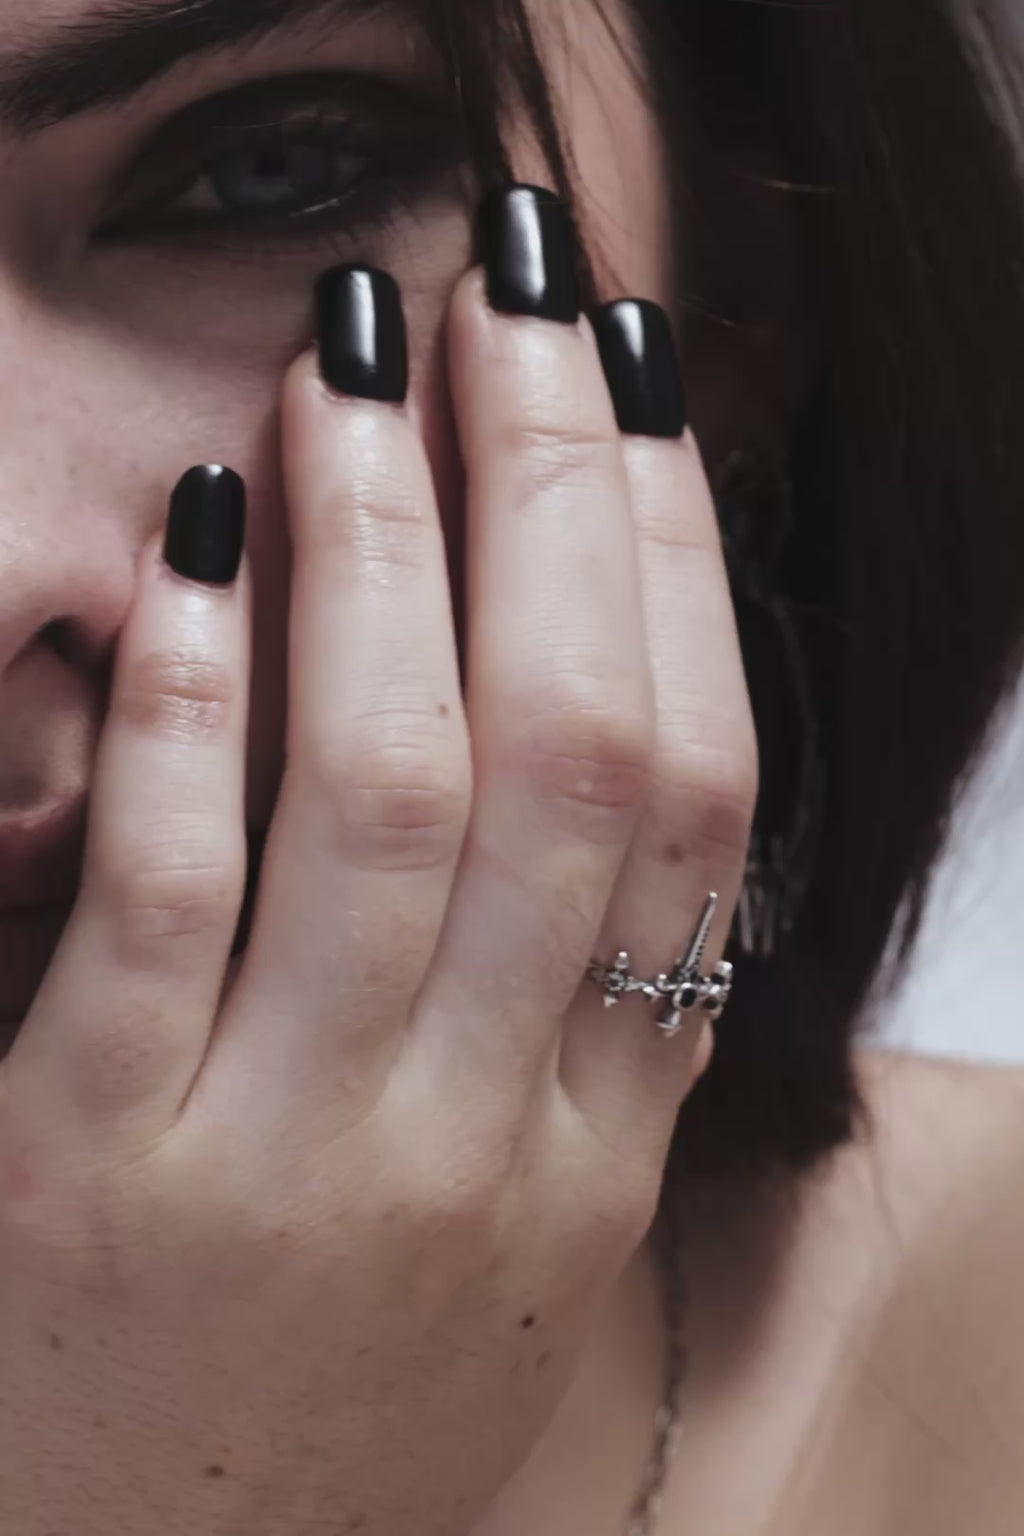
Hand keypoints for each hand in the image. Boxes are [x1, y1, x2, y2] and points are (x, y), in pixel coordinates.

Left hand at [0, 196, 756, 1534]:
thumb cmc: (340, 1375)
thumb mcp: (519, 1212)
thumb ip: (574, 1008)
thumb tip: (592, 730)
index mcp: (597, 1135)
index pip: (699, 801)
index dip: (678, 570)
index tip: (634, 398)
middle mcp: (481, 1132)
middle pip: (573, 754)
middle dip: (553, 499)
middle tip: (516, 309)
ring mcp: (298, 1153)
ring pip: (394, 792)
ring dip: (384, 548)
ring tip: (357, 368)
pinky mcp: (98, 1168)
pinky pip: (172, 892)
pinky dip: (198, 703)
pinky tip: (207, 553)